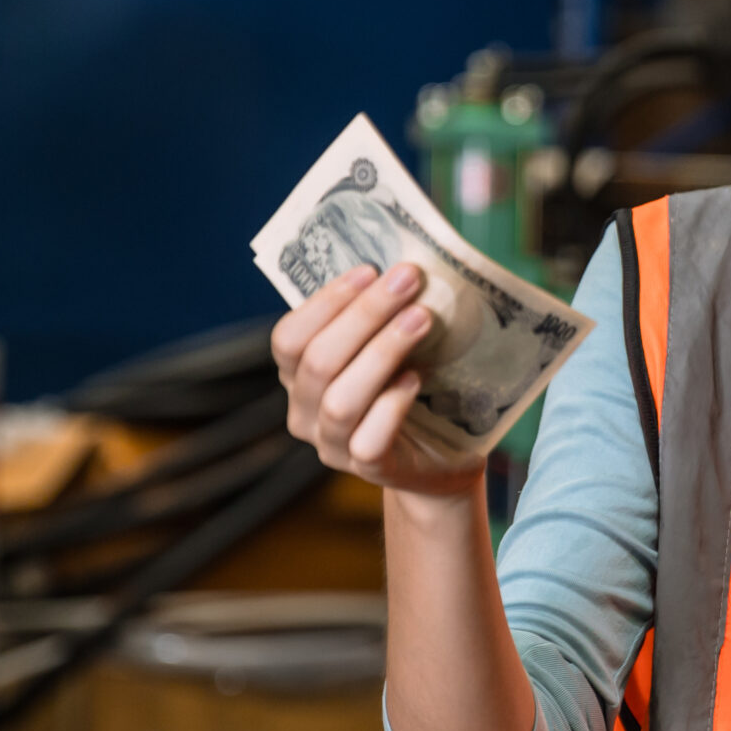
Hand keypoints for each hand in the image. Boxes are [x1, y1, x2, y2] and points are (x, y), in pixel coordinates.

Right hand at [272, 262, 486, 497]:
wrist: (442, 455)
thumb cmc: (411, 386)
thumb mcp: (389, 347)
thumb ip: (382, 313)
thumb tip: (403, 259)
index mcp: (298, 376)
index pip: (288, 339)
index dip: (325, 302)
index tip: (369, 268)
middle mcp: (304, 413)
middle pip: (317, 362)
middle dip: (364, 315)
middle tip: (408, 281)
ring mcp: (332, 446)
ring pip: (339, 400)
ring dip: (381, 352)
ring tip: (421, 319)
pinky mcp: (368, 470)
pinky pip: (368, 441)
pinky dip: (391, 406)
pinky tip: (415, 378)